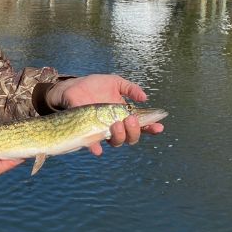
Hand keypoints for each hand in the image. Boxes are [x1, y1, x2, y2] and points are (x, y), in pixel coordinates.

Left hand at [45, 74, 163, 152]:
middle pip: (131, 137)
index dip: (151, 128)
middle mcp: (115, 126)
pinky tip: (98, 149)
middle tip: (130, 118)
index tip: (159, 126)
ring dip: (120, 136)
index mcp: (124, 116)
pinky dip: (96, 148)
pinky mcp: (86, 133)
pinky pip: (92, 145)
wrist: (73, 87)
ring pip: (116, 142)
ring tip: (117, 124)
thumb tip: (144, 97)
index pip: (141, 126)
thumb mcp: (115, 82)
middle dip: (134, 131)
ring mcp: (102, 131)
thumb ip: (130, 88)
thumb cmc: (95, 85)